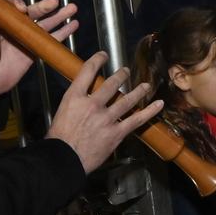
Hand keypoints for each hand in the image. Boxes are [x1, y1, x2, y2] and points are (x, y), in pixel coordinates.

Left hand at [0, 0, 78, 102]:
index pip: (11, 9)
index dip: (18, 6)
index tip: (23, 9)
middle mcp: (14, 27)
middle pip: (31, 13)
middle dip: (43, 7)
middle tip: (54, 2)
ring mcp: (25, 39)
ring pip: (44, 25)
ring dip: (58, 16)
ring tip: (71, 9)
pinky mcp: (33, 52)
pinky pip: (49, 41)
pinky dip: (61, 34)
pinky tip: (72, 26)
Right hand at [44, 55, 162, 174]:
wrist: (64, 158)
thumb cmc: (58, 139)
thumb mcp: (61, 112)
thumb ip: (74, 103)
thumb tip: (83, 100)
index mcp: (75, 97)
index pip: (87, 71)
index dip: (97, 60)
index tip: (103, 56)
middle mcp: (92, 104)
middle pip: (111, 84)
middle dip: (121, 75)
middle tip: (126, 71)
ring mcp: (106, 118)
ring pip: (127, 100)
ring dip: (138, 90)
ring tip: (145, 85)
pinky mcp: (116, 132)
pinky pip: (136, 120)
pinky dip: (149, 111)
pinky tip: (158, 104)